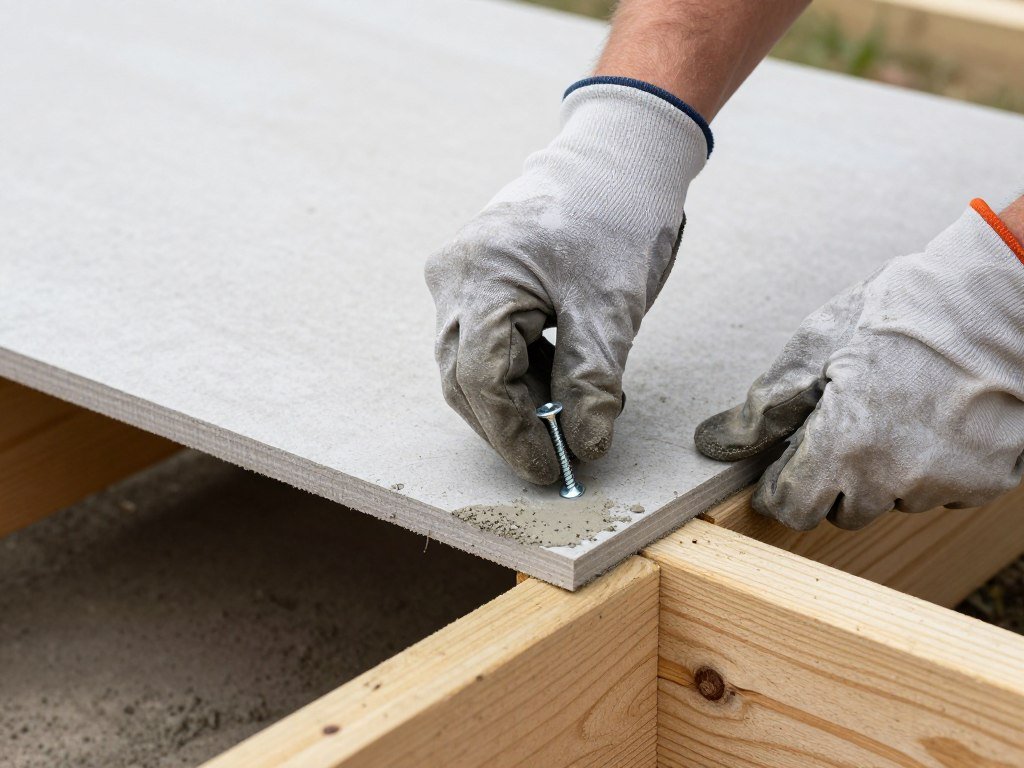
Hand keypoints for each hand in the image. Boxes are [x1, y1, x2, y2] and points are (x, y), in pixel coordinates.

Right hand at [426, 79, 710, 483]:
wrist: (616, 157)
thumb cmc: (615, 218)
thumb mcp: (611, 306)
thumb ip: (592, 379)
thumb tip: (585, 446)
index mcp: (481, 278)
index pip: (481, 380)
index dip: (514, 434)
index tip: (551, 470)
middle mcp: (454, 278)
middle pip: (465, 377)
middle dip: (511, 423)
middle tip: (558, 455)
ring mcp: (458, 276)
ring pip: (471, 362)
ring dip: (516, 397)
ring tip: (570, 411)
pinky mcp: (473, 277)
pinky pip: (483, 339)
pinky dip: (519, 368)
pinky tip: (557, 375)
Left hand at [695, 200, 1023, 529]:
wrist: (1000, 296)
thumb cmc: (902, 311)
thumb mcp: (814, 348)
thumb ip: (762, 408)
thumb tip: (714, 443)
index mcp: (844, 447)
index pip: (792, 507)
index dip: (779, 485)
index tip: (782, 464)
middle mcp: (896, 478)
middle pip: (843, 509)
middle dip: (831, 477)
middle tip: (841, 424)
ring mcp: (948, 484)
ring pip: (894, 500)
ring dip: (883, 472)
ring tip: (893, 411)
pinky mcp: (989, 480)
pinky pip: (943, 491)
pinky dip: (932, 466)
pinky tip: (934, 418)